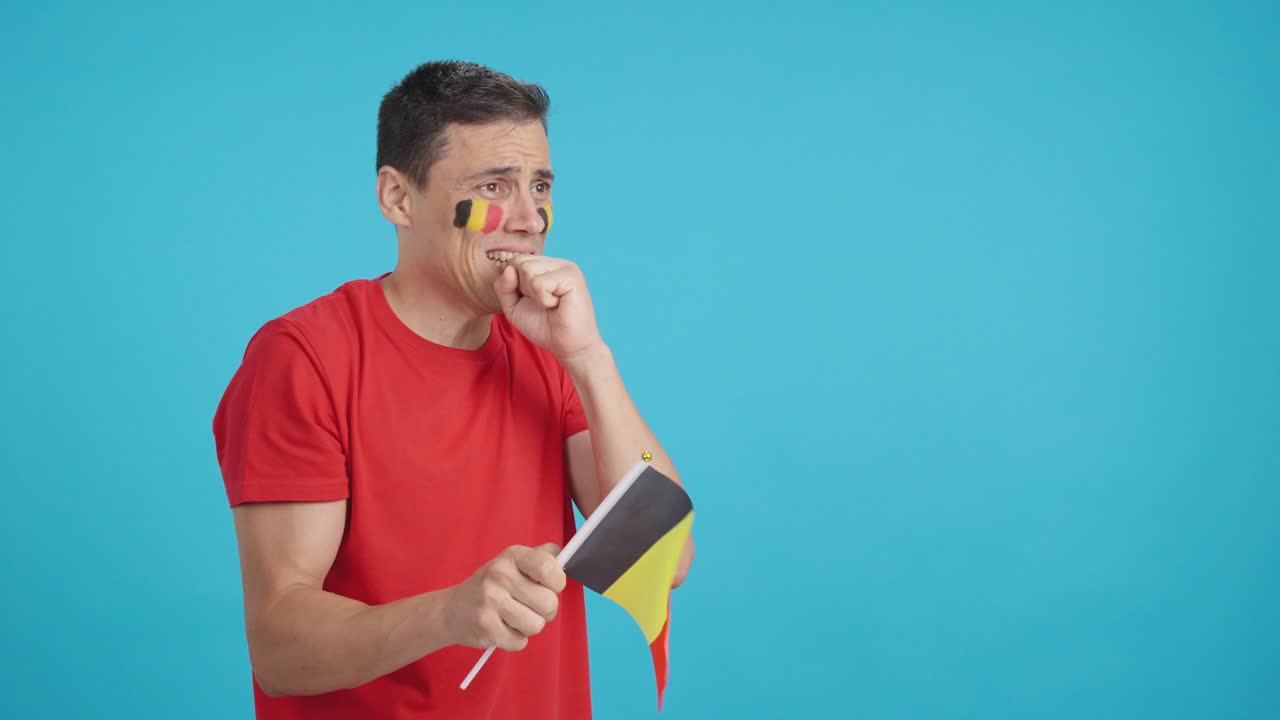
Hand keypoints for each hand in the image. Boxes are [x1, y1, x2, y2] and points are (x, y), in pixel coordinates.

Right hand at [442, 543, 565, 651]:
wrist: (451, 610)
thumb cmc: (490, 586)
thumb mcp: (512, 563)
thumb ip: (540, 557)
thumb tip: (564, 557)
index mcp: (511, 556)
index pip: (548, 568)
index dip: (557, 582)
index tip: (549, 586)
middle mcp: (500, 576)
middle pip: (549, 603)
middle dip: (545, 610)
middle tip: (530, 606)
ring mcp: (491, 602)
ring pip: (537, 625)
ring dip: (530, 626)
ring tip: (515, 617)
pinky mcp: (486, 628)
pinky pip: (521, 642)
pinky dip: (515, 639)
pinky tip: (503, 627)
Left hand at [494, 256, 603, 360]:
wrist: (568, 346)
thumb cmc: (544, 327)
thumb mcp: (513, 307)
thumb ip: (503, 287)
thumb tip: (508, 268)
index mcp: (544, 266)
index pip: (515, 260)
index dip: (514, 284)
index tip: (532, 301)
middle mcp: (555, 263)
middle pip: (519, 262)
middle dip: (523, 289)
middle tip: (542, 303)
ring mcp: (565, 267)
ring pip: (527, 269)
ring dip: (534, 294)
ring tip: (550, 304)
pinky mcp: (572, 277)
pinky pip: (539, 283)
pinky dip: (543, 300)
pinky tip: (558, 304)